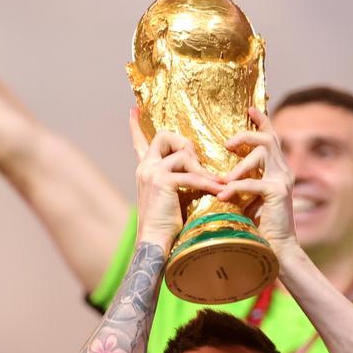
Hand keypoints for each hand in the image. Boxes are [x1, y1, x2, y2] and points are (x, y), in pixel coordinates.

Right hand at [130, 110, 222, 250]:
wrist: (155, 242)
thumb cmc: (165, 225)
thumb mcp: (171, 196)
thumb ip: (178, 179)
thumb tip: (197, 170)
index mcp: (145, 170)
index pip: (139, 142)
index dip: (136, 126)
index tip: (133, 109)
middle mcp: (145, 168)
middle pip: (164, 136)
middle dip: (186, 144)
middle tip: (198, 164)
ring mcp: (152, 173)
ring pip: (182, 153)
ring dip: (201, 168)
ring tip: (214, 182)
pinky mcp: (162, 182)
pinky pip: (191, 175)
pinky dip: (207, 183)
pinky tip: (218, 190)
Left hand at [217, 107, 297, 254]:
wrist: (275, 249)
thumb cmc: (259, 226)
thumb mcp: (248, 198)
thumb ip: (241, 181)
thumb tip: (219, 173)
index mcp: (277, 169)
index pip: (272, 137)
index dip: (262, 120)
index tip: (249, 109)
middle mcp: (284, 171)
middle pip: (268, 138)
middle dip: (247, 134)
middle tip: (227, 144)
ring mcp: (283, 180)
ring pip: (262, 153)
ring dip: (239, 164)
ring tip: (223, 179)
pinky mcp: (278, 193)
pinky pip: (253, 181)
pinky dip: (235, 187)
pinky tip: (222, 196)